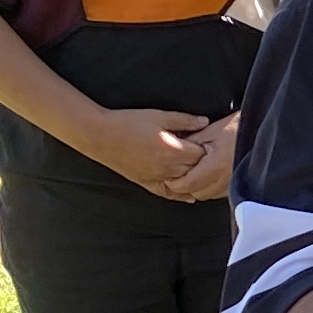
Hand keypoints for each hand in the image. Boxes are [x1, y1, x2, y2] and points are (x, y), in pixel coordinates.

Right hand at [94, 105, 224, 199]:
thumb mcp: (159, 116)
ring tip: (202, 173)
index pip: (202, 154)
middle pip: (196, 170)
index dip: (208, 148)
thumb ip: (184, 120)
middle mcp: (168, 168)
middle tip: (210, 157)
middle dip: (204, 163)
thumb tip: (204, 121)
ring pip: (185, 184)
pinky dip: (180, 196)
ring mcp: (157, 177)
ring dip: (194, 179)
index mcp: (173, 150)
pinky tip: (189, 196)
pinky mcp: (147, 183)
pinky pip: (167, 194)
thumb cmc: (128, 123)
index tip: (211, 142)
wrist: (101, 135)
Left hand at [171, 114, 238, 201]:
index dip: (173, 181)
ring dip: (196, 187)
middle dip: (183, 185)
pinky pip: (217, 192)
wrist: (261, 130)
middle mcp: (225, 180)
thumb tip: (172, 153)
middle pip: (194, 193)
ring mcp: (232, 184)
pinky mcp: (238, 185)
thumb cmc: (240, 128)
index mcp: (215, 166)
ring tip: (192, 172)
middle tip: (176, 172)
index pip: (186, 184)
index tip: (168, 174)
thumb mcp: (209, 131)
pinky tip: (207, 175)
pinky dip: (208, 187)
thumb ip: (189, 144)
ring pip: (206, 195)